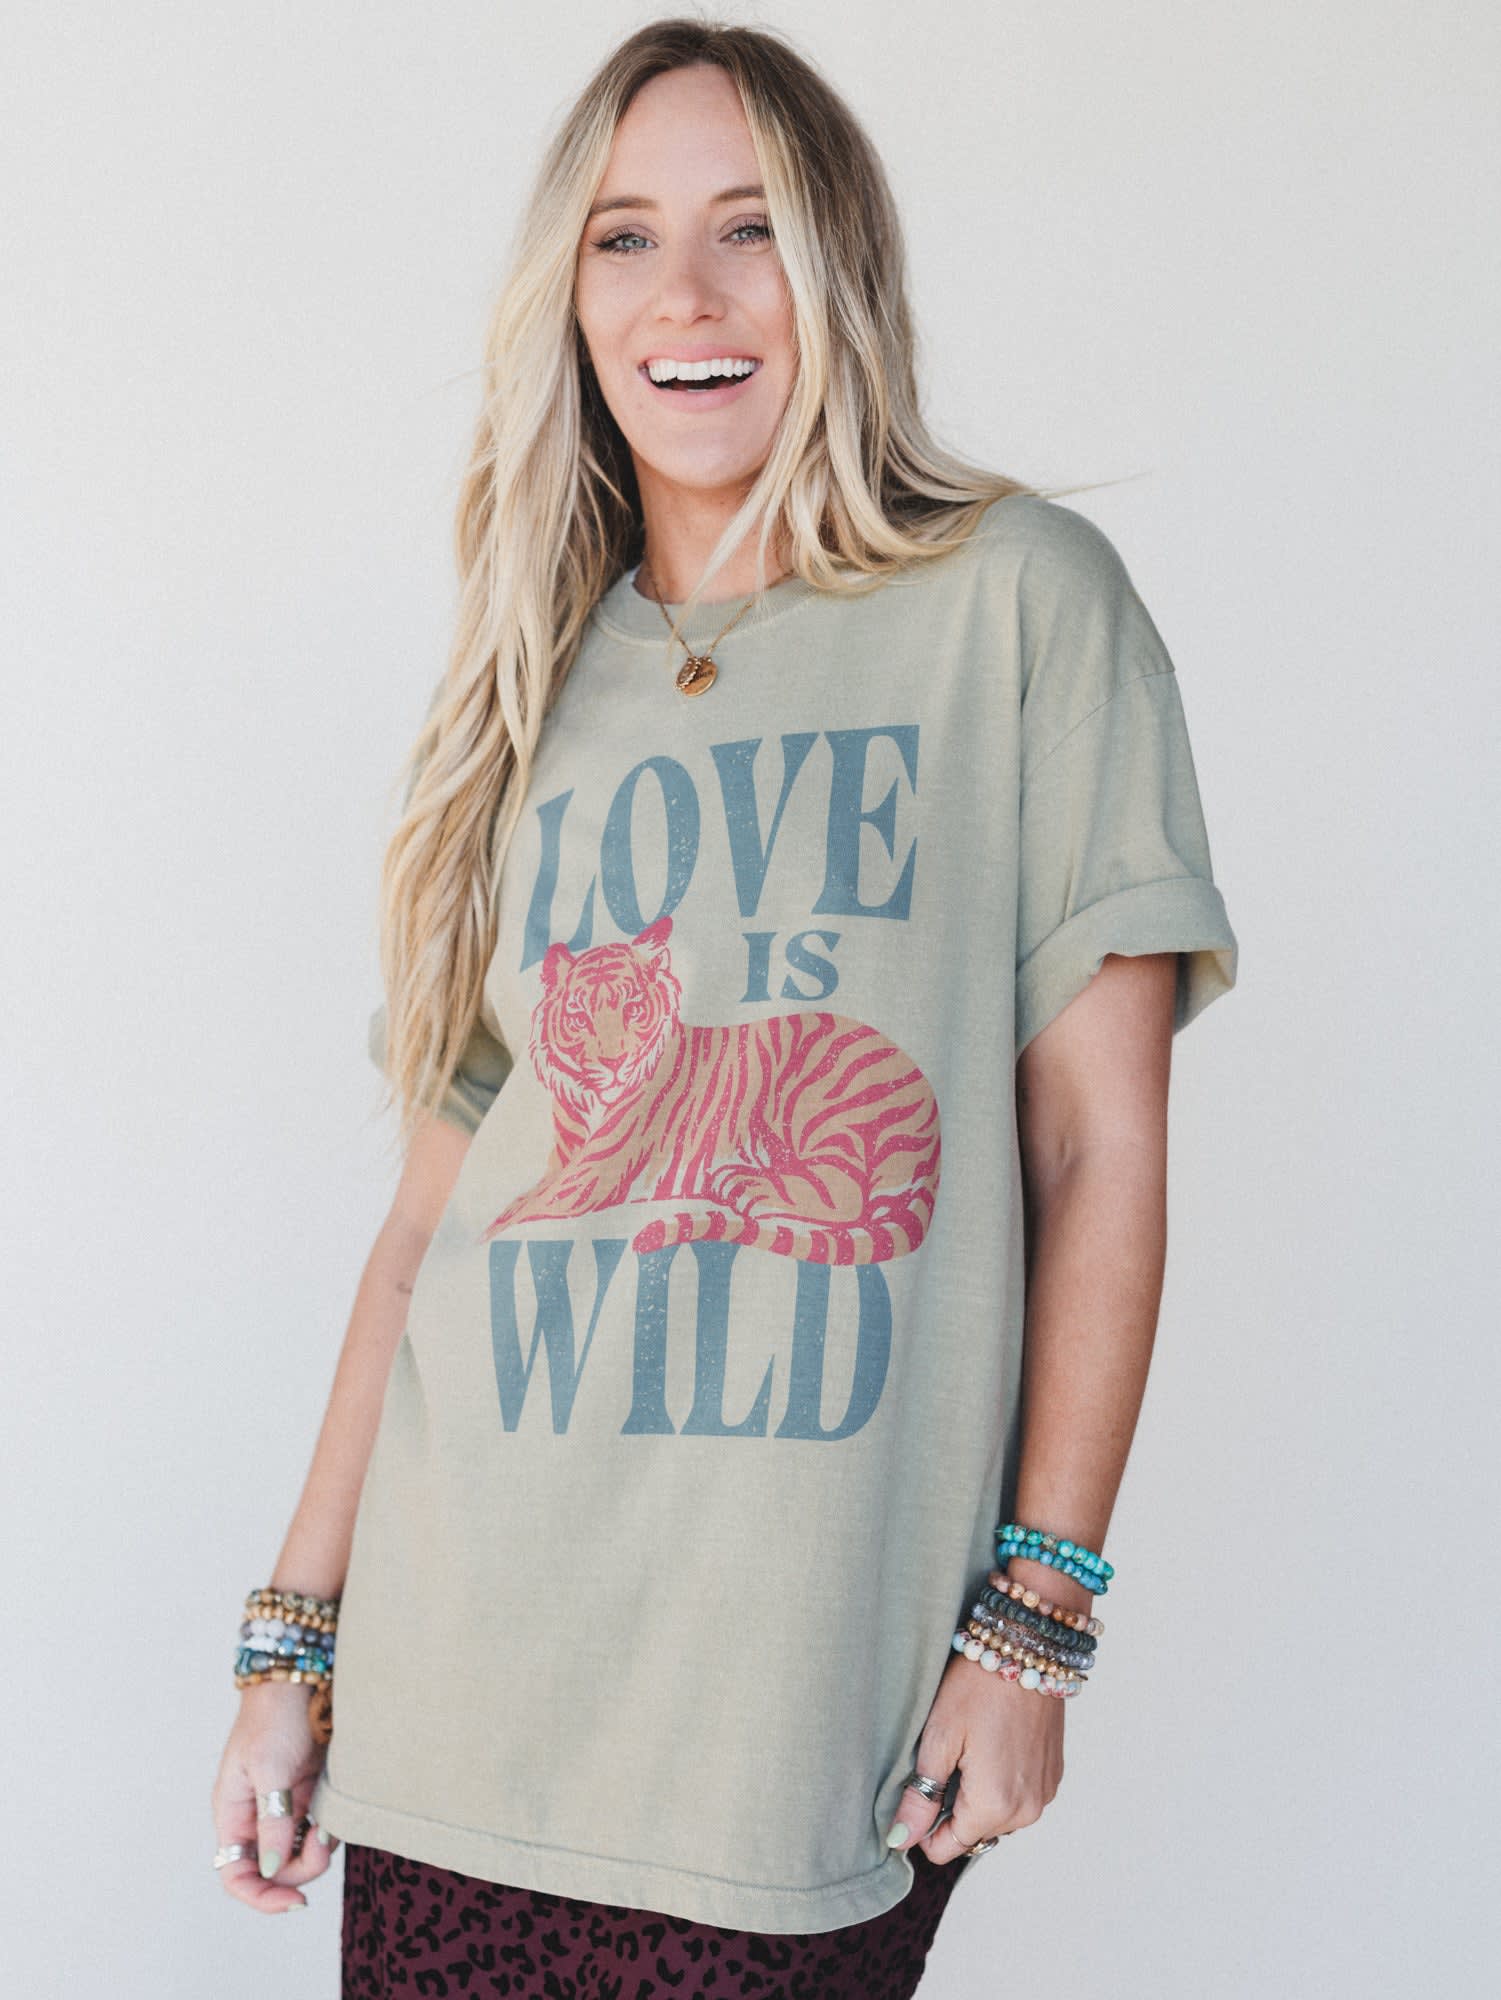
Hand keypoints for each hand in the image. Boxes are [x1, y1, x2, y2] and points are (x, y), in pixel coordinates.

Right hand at [210, 1681, 337, 1912]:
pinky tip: (334, 1815)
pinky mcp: (310, 1794)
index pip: (235, 1874)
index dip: (260, 1896)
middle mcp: (256, 1817)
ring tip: (328, 1823)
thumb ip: (272, 1820)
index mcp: (233, 1814)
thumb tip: (272, 1869)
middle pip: (274, 1871)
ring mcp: (285, 1807)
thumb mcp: (270, 1768)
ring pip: (300, 1854)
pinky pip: (320, 1829)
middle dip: (300, 1868)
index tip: (294, 1901)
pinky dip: (329, 1830)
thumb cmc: (275, 1716)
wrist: (303, 1677)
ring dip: (318, 1849)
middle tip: (322, 1841)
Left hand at [886, 1651, 1064, 1862]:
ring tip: (970, 1746)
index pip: (948, 1848)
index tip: (918, 1786)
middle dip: (952, 1805)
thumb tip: (900, 1839)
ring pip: (995, 1815)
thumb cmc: (979, 1686)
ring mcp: (1044, 1793)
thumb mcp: (939, 1736)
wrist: (1028, 1647)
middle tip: (947, 1754)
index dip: (924, 1824)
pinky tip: (992, 1743)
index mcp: (995, 1805)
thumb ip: (920, 1796)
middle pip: (973, 1832)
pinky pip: (1017, 1797)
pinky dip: (1000, 1781)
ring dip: (977, 1794)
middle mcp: (1027, 1810)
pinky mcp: (1053, 1775)